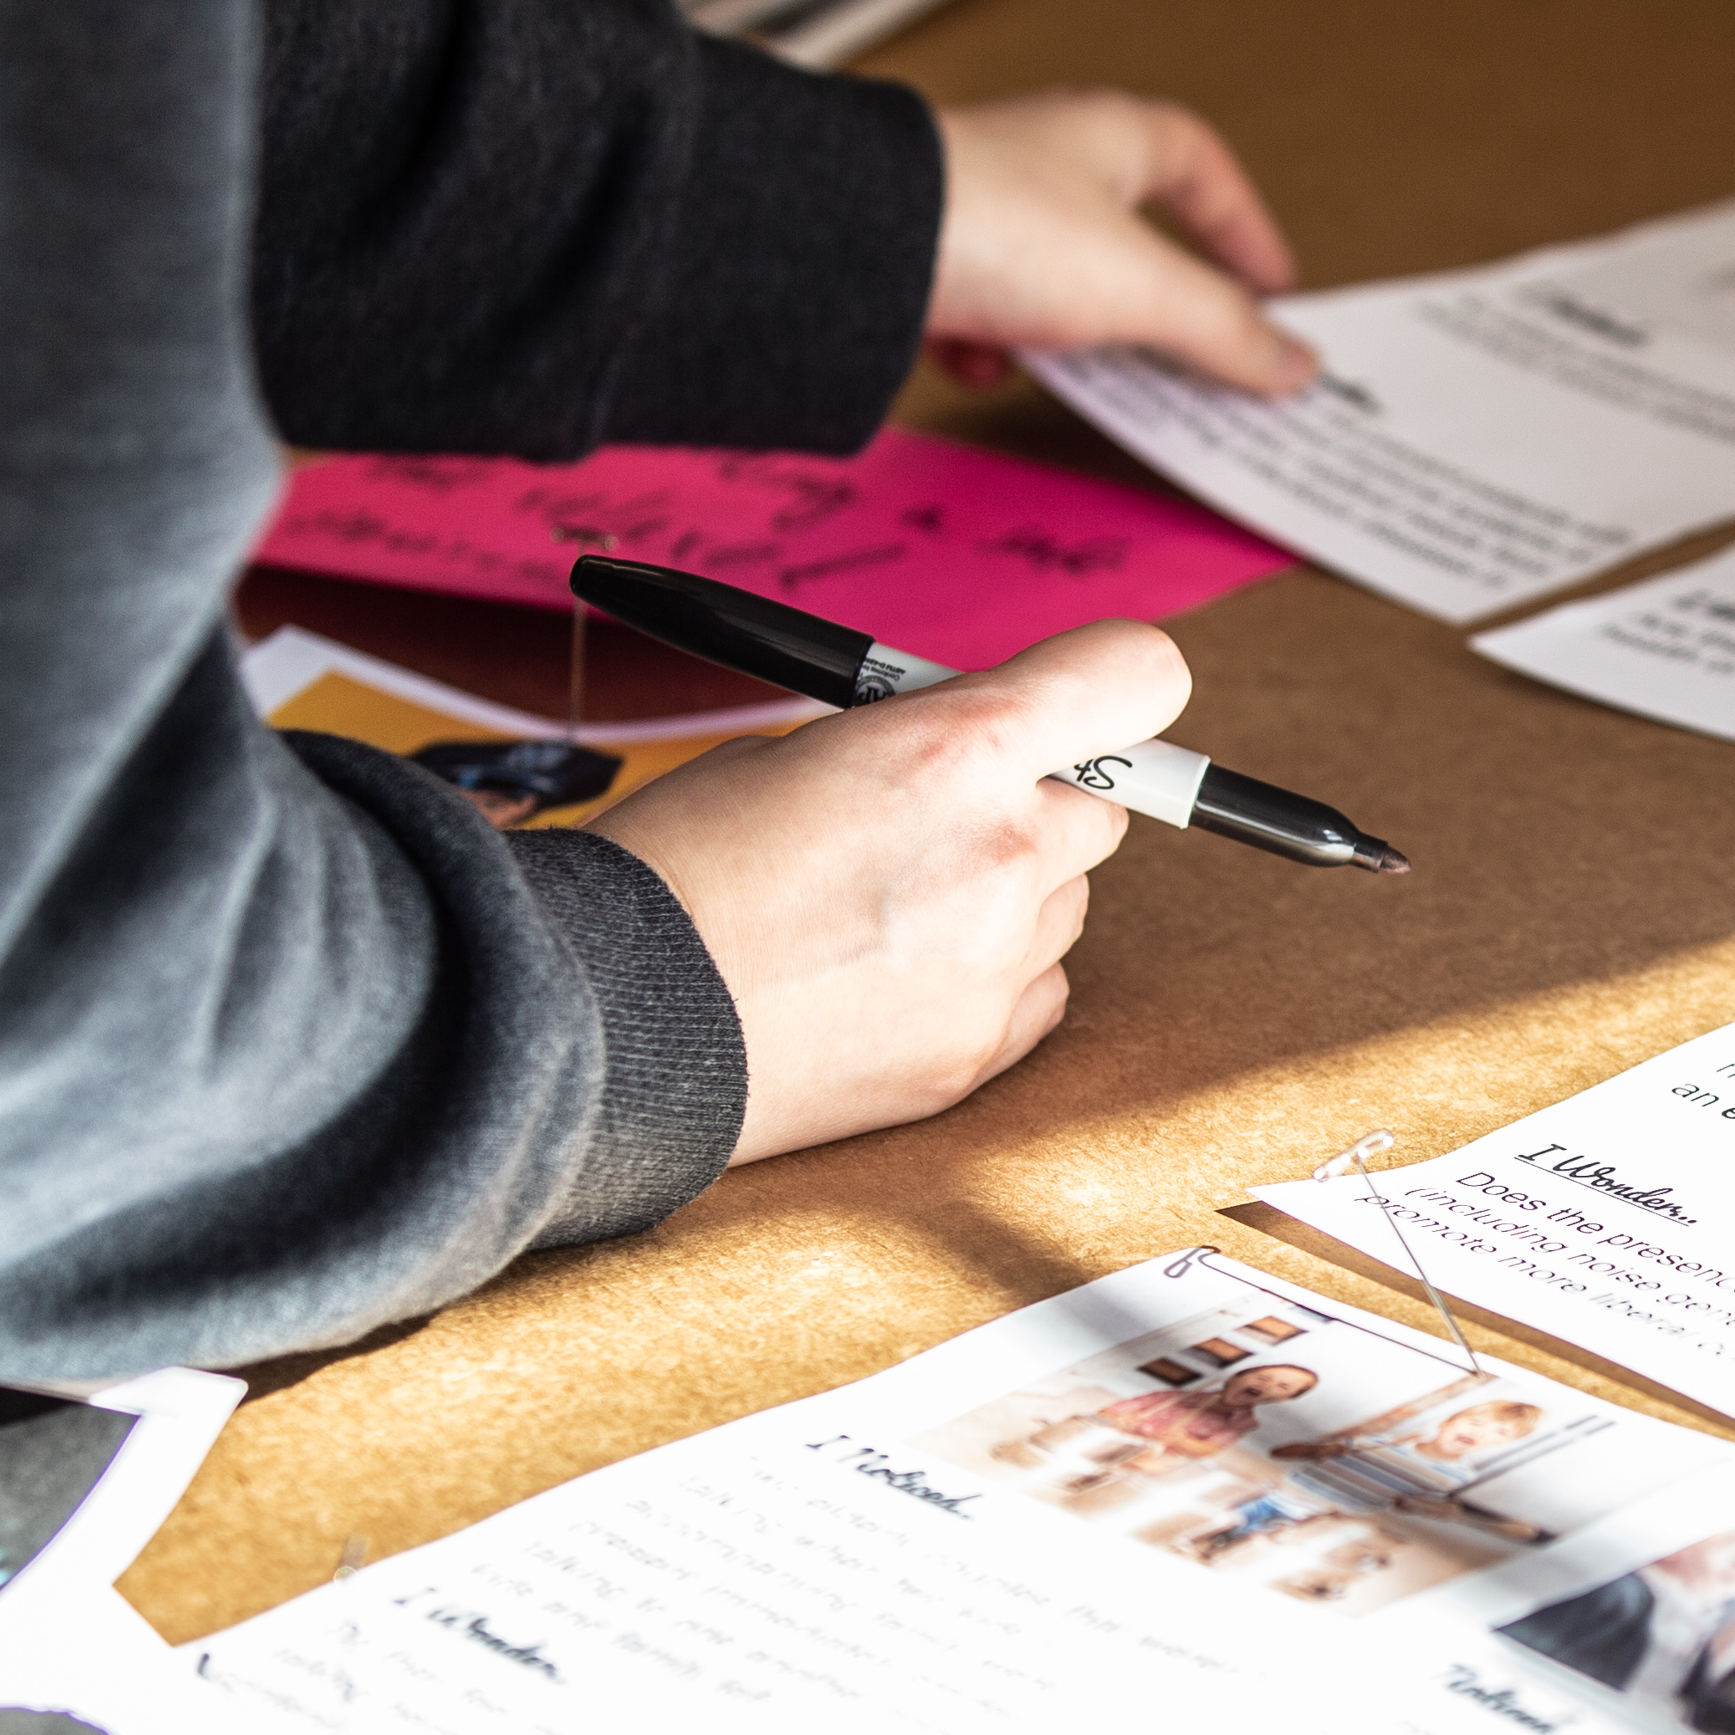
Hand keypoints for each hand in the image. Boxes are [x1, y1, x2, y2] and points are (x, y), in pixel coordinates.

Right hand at [590, 620, 1189, 1163]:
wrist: (601, 1021)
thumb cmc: (672, 869)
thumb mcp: (795, 749)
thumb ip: (919, 745)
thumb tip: (985, 756)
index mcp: (957, 751)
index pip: (1134, 681)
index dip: (1112, 685)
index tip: (1087, 702)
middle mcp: (1002, 855)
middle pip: (1101, 807)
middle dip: (1035, 803)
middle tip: (934, 822)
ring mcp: (996, 966)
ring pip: (1065, 903)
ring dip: (1008, 895)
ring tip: (882, 913)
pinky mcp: (976, 1053)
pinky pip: (1035, 989)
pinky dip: (988, 978)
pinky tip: (890, 978)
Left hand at [926, 89, 1316, 393]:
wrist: (852, 244)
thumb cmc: (994, 223)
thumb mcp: (1145, 288)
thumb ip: (1225, 330)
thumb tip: (1291, 362)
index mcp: (1106, 137)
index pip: (1199, 164)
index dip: (1241, 225)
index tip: (1269, 285)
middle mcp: (1039, 162)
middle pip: (1124, 229)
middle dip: (1156, 297)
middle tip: (1187, 349)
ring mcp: (975, 208)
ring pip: (1047, 275)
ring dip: (1069, 327)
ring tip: (1079, 361)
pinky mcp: (918, 259)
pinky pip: (972, 310)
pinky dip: (988, 349)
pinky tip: (982, 363)